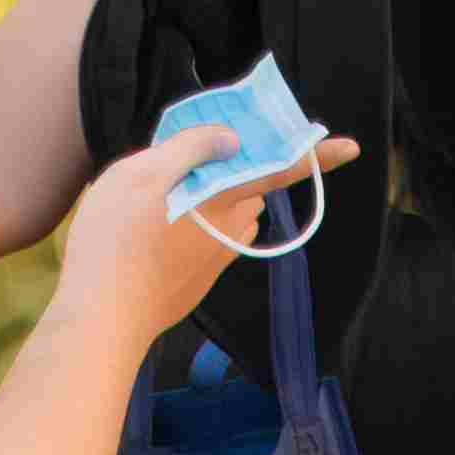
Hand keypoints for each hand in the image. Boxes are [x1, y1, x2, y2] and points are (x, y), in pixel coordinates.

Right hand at [58, 123, 358, 337]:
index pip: (280, 169)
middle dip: (230, 170)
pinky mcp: (202, 279)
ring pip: (230, 214)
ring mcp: (218, 258)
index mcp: (222, 198)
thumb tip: (231, 137)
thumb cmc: (115, 242)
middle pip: (247, 186)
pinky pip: (211, 240)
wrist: (103, 317)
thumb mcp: (139, 174)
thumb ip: (189, 148)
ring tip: (159, 199)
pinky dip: (196, 227)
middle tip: (181, 161)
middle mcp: (231, 230)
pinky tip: (155, 232)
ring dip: (211, 200)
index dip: (315, 155)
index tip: (351, 147)